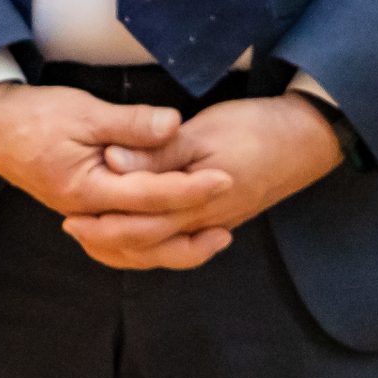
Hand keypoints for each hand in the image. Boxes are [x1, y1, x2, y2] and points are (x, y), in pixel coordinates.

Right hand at [0, 84, 232, 263]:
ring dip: (174, 245)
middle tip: (229, 214)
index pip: (149, 195)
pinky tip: (170, 235)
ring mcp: (81, 216)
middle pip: (145, 236)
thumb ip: (130, 124)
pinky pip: (120, 240)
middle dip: (190, 226)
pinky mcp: (81, 211)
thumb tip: (175, 126)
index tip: (224, 177)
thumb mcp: (83, 111)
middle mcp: (84, 213)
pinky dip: (148, 242)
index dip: (190, 187)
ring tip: (211, 237)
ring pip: (134, 247)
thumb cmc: (32, 114)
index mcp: (85, 189)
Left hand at [66, 95, 343, 269]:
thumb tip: (112, 160)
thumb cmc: (256, 130)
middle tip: (72, 227)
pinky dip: (156, 241)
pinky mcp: (223, 216)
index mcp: (195, 203)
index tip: (70, 213)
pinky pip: (182, 241)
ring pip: (165, 248)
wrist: (307, 139)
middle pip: (147, 243)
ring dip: (129, 244)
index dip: (101, 222)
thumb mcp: (202, 132)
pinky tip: (143, 229)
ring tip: (97, 233)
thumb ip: (157, 151)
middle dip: (107, 238)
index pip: (138, 224)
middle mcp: (204, 223)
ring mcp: (216, 223)